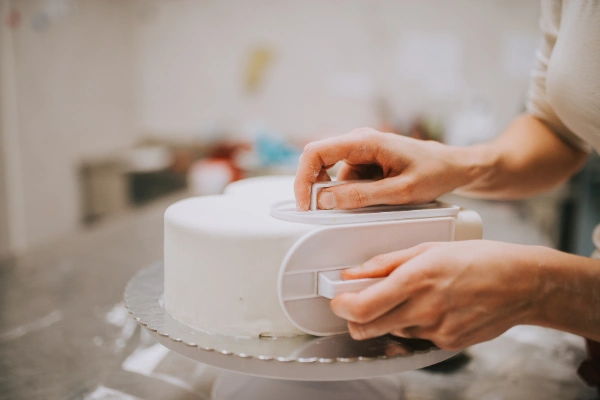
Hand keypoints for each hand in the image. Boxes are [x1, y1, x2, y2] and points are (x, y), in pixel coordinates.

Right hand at [294, 128, 476, 210]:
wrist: (453, 166)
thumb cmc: (434, 171)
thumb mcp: (400, 191)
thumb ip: (361, 196)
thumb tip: (326, 200)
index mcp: (365, 141)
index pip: (316, 152)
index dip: (303, 178)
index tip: (305, 203)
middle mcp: (358, 141)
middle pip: (319, 161)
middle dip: (318, 188)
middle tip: (327, 211)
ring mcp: (361, 151)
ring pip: (333, 175)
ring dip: (340, 194)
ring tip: (374, 202)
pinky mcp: (365, 162)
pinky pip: (346, 179)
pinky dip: (351, 193)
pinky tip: (376, 197)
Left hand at [330, 240, 542, 349]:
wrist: (522, 283)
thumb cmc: (480, 259)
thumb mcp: (428, 248)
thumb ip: (386, 262)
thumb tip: (355, 272)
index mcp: (416, 280)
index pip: (363, 307)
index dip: (342, 306)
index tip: (338, 299)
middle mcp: (424, 309)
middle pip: (368, 328)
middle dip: (355, 318)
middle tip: (357, 303)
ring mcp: (436, 330)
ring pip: (391, 332)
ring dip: (387, 319)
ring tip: (409, 297)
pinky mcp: (448, 343)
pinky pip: (416, 337)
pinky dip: (414, 324)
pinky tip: (432, 307)